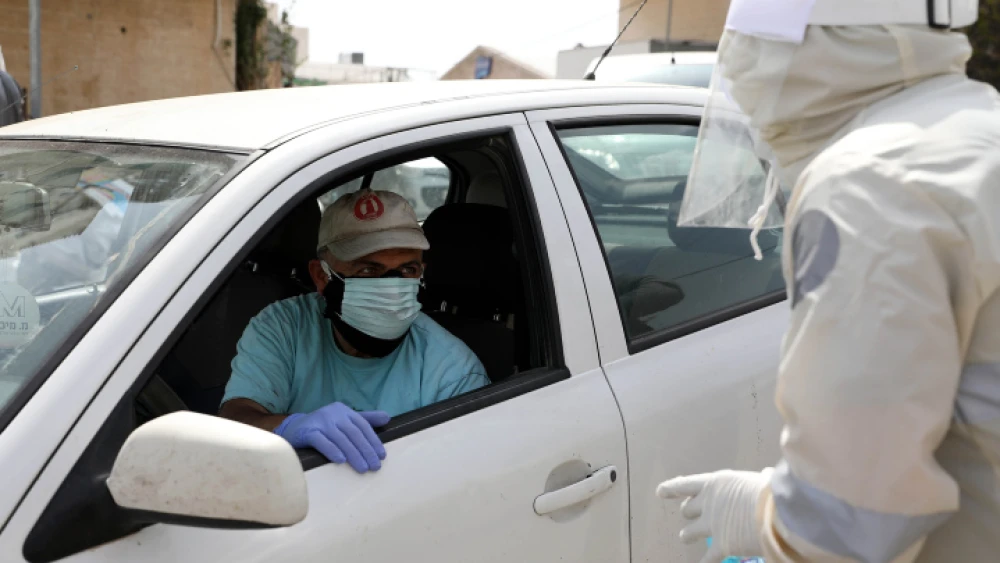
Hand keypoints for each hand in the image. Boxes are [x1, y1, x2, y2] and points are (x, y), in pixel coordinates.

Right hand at [274, 402, 390, 472]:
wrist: (293, 430)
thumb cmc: (323, 428)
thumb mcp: (343, 422)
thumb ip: (364, 420)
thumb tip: (387, 418)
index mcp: (343, 410)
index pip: (362, 426)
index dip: (373, 441)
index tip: (381, 456)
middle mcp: (333, 413)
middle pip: (354, 433)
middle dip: (366, 451)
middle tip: (374, 466)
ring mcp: (320, 421)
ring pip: (340, 439)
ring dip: (353, 455)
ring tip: (362, 468)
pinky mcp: (307, 431)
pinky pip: (322, 441)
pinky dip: (332, 451)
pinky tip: (341, 461)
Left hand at [656, 468, 772, 562]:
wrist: (778, 514)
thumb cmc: (771, 492)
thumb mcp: (761, 478)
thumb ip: (759, 479)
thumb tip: (768, 475)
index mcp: (714, 484)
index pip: (685, 485)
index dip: (671, 489)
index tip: (660, 492)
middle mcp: (708, 504)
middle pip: (687, 510)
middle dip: (689, 513)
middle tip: (692, 515)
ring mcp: (712, 526)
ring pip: (688, 533)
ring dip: (687, 535)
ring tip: (686, 537)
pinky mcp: (721, 546)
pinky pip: (707, 558)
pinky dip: (704, 562)